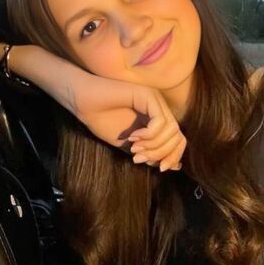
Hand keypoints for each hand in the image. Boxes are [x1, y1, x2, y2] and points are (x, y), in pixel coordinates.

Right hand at [72, 76, 186, 172]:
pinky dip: (149, 135)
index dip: (173, 157)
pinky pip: (160, 121)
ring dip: (153, 146)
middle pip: (178, 137)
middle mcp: (161, 108)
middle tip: (139, 158)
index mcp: (159, 120)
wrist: (84, 104)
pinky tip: (133, 137)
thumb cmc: (103, 122)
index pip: (179, 140)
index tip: (160, 169)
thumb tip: (174, 166)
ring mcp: (156, 100)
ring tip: (134, 149)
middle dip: (162, 154)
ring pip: (171, 130)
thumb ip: (151, 154)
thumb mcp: (132, 146)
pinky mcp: (148, 95)